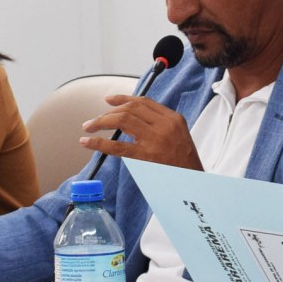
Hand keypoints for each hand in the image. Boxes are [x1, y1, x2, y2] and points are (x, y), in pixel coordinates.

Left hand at [80, 95, 202, 170]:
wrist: (194, 182)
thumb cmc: (184, 162)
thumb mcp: (178, 135)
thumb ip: (160, 124)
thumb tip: (131, 116)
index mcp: (173, 118)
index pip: (143, 102)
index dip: (123, 99)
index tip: (108, 100)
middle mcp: (164, 125)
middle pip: (130, 109)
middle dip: (108, 112)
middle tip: (94, 120)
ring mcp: (155, 140)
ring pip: (122, 120)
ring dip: (101, 122)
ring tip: (88, 127)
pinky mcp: (146, 157)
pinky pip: (117, 146)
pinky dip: (99, 143)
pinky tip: (88, 142)